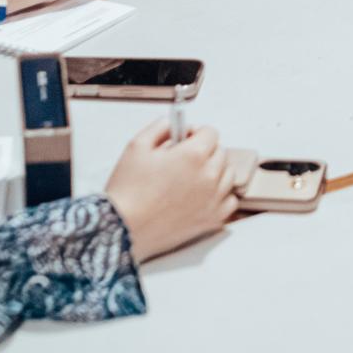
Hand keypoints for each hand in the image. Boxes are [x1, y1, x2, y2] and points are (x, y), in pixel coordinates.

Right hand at [104, 119, 242, 259]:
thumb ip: (160, 127)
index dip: (195, 133)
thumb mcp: (137, 145)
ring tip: (191, 177)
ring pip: (228, 175)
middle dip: (204, 151)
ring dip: (214, 171)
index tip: (184, 139)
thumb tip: (174, 124)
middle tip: (182, 159)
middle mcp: (209, 176)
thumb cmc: (128, 190)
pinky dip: (220, 196)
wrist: (124, 228)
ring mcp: (213, 200)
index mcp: (193, 155)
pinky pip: (229, 201)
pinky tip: (203, 195)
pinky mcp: (212, 220)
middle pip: (220, 152)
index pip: (211, 133)